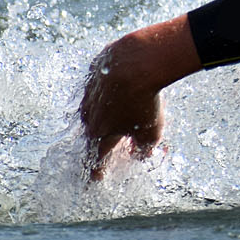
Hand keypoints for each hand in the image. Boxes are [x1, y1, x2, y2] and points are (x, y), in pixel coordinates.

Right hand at [79, 16, 201, 180]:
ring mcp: (88, 91)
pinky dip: (108, 87)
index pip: (96, 158)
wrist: (137, 61)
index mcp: (99, 134)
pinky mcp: (93, 71)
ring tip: (122, 109)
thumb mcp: (152, 133)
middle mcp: (88, 114)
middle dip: (103, 138)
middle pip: (94, 131)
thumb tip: (140, 154)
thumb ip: (143, 149)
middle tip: (113, 140)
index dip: (97, 170)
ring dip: (106, 111)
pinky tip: (122, 84)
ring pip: (94, 106)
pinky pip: (99, 83)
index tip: (95, 178)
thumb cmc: (145, 100)